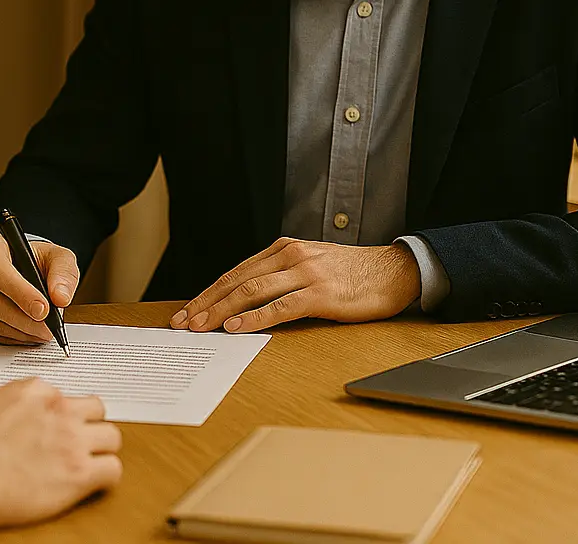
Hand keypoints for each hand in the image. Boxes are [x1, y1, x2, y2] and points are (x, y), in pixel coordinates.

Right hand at [0, 231, 80, 343]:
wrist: (24, 267)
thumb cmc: (38, 259)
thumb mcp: (58, 257)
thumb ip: (63, 273)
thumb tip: (60, 298)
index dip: (20, 293)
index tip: (43, 309)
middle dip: (23, 319)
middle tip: (48, 329)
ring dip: (20, 331)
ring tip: (43, 333)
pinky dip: (12, 337)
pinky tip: (30, 334)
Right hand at [0, 379, 120, 542]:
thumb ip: (15, 407)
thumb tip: (22, 418)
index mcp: (36, 391)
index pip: (68, 397)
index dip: (64, 417)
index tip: (58, 430)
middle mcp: (59, 409)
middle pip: (98, 411)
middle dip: (89, 428)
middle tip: (77, 446)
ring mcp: (71, 439)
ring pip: (112, 437)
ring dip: (101, 451)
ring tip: (85, 465)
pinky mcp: (78, 472)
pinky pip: (113, 470)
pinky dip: (104, 478)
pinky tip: (89, 485)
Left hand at [170, 238, 420, 333]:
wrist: (394, 271)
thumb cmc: (352, 274)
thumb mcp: (311, 265)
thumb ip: (281, 276)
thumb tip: (246, 301)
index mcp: (284, 249)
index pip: (235, 272)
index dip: (208, 293)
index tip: (187, 311)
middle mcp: (290, 256)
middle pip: (236, 280)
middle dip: (206, 303)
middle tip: (183, 323)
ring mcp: (305, 273)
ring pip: (251, 291)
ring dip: (221, 311)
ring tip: (201, 326)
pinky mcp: (320, 294)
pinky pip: (280, 307)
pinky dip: (255, 318)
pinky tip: (237, 327)